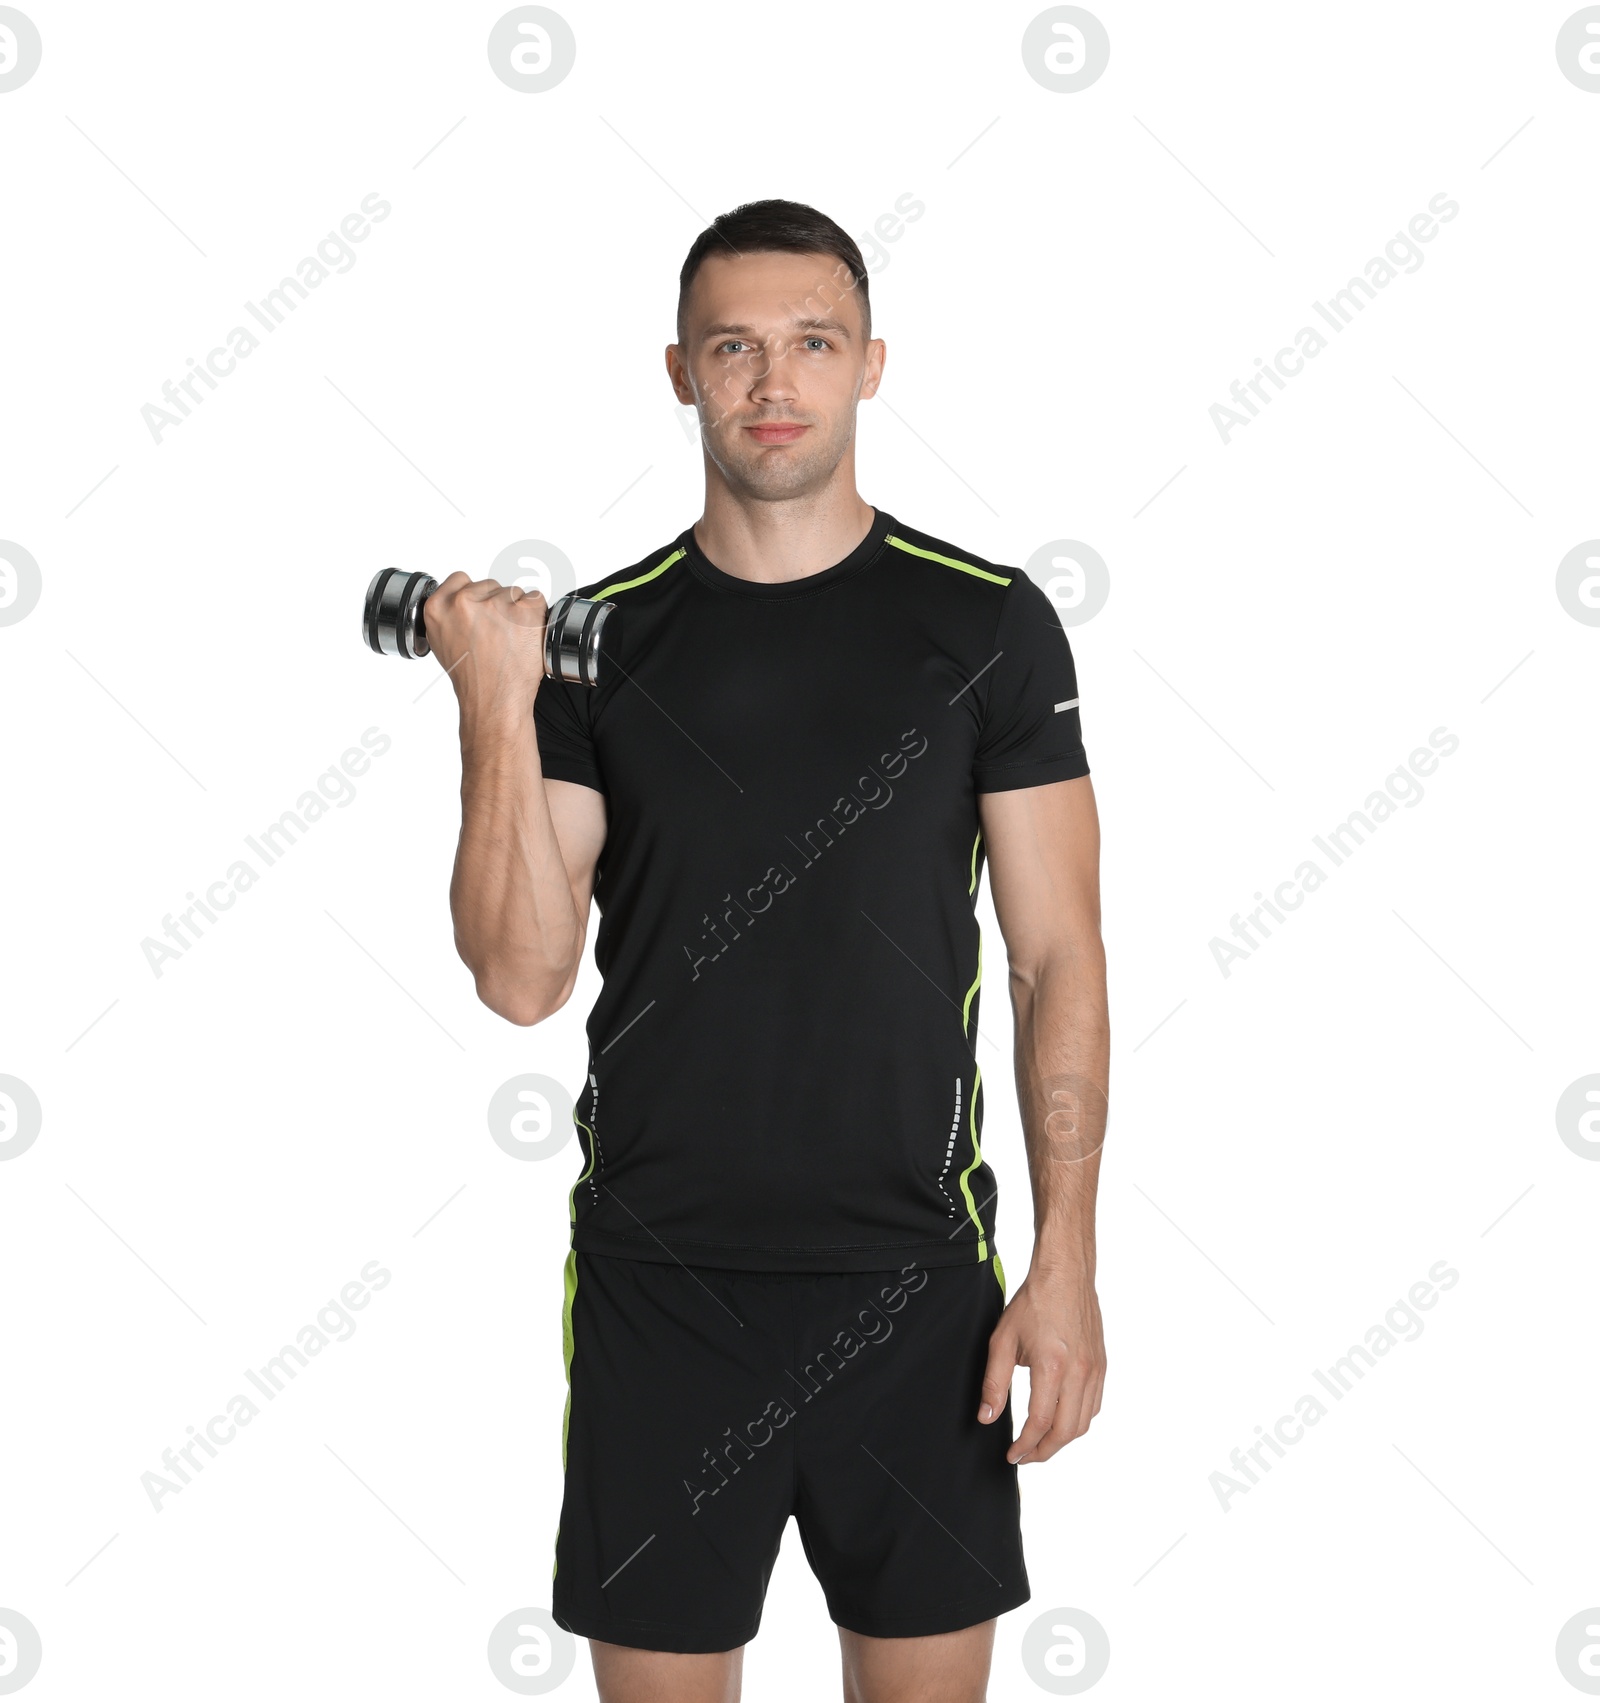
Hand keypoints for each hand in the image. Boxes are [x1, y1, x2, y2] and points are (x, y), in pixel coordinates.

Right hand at [423, 573, 547, 718]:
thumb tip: (462, 600)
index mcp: (438, 607)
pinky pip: (536, 598)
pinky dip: (537, 615)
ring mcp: (495, 604)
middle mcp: (464, 601)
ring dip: (517, 612)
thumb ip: (449, 615)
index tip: (481, 611)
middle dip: (497, 605)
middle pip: (490, 585)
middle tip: (497, 635)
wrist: (494, 700)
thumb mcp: (442, 643)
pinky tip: (526, 636)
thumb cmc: (472, 678)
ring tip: (511, 640)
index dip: (475, 595)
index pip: (460, 579)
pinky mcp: (523, 610)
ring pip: (514, 593)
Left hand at [978, 1266, 1104, 1463]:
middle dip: (1044, 1452)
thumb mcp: (1002, 1341)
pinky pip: (1094, 1405)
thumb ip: (994, 1383)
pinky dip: (1078, 1421)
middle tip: (1026, 1456)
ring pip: (1084, 1422)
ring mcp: (1095, 1370)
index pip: (1039, 1423)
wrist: (1065, 1275)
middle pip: (1067, 1432)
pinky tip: (1061, 1420)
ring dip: (1062, 1440)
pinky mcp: (1101, 1365)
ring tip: (1041, 1443)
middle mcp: (1079, 1372)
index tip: (1012, 1455)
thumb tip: (987, 1417)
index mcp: (1052, 1367)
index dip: (1025, 1446)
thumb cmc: (1033, 1303)